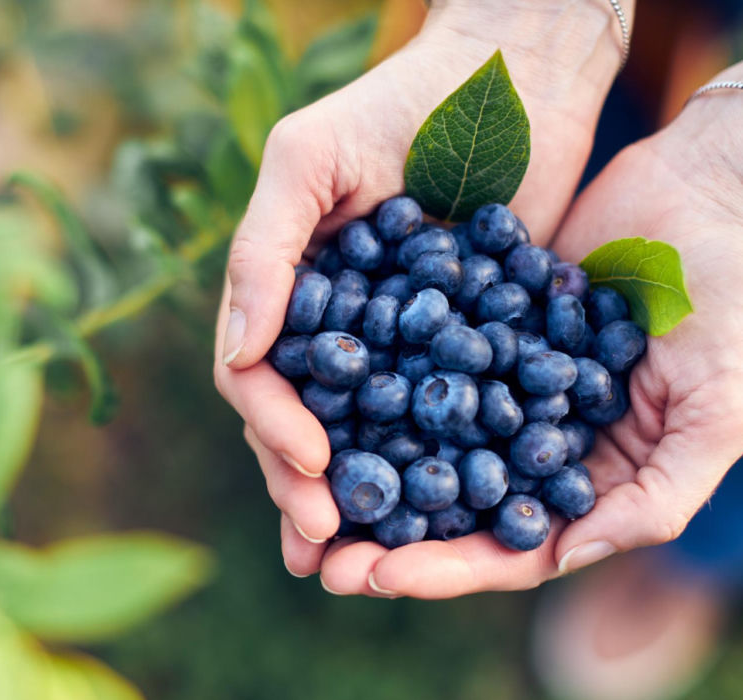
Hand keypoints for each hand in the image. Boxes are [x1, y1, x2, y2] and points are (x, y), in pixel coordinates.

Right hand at [214, 0, 632, 576]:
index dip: (273, 425)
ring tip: (351, 562)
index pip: (256, 376)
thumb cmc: (400, 104)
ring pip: (359, 440)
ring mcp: (391, 349)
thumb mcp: (310, 161)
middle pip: (300, 424)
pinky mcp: (457, 356)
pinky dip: (425, 474)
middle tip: (322, 543)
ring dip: (351, 502)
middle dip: (304, 485)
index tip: (308, 463)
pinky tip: (427, 522)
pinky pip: (433, 424)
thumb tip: (238, 354)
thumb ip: (264, 252)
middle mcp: (330, 332)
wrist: (514, 84)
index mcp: (285, 296)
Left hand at [331, 64, 742, 598]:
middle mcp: (536, 441)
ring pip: (422, 442)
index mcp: (588, 479)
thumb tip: (564, 558)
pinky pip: (417, 364)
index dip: (443, 568)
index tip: (374, 577)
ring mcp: (502, 384)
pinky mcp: (477, 327)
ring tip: (299, 490)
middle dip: (385, 534)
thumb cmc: (735, 302)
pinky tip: (318, 399)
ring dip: (364, 471)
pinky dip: (372, 387)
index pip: (507, 545)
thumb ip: (655, 497)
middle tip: (313, 556)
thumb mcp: (719, 410)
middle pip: (450, 506)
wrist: (711, 189)